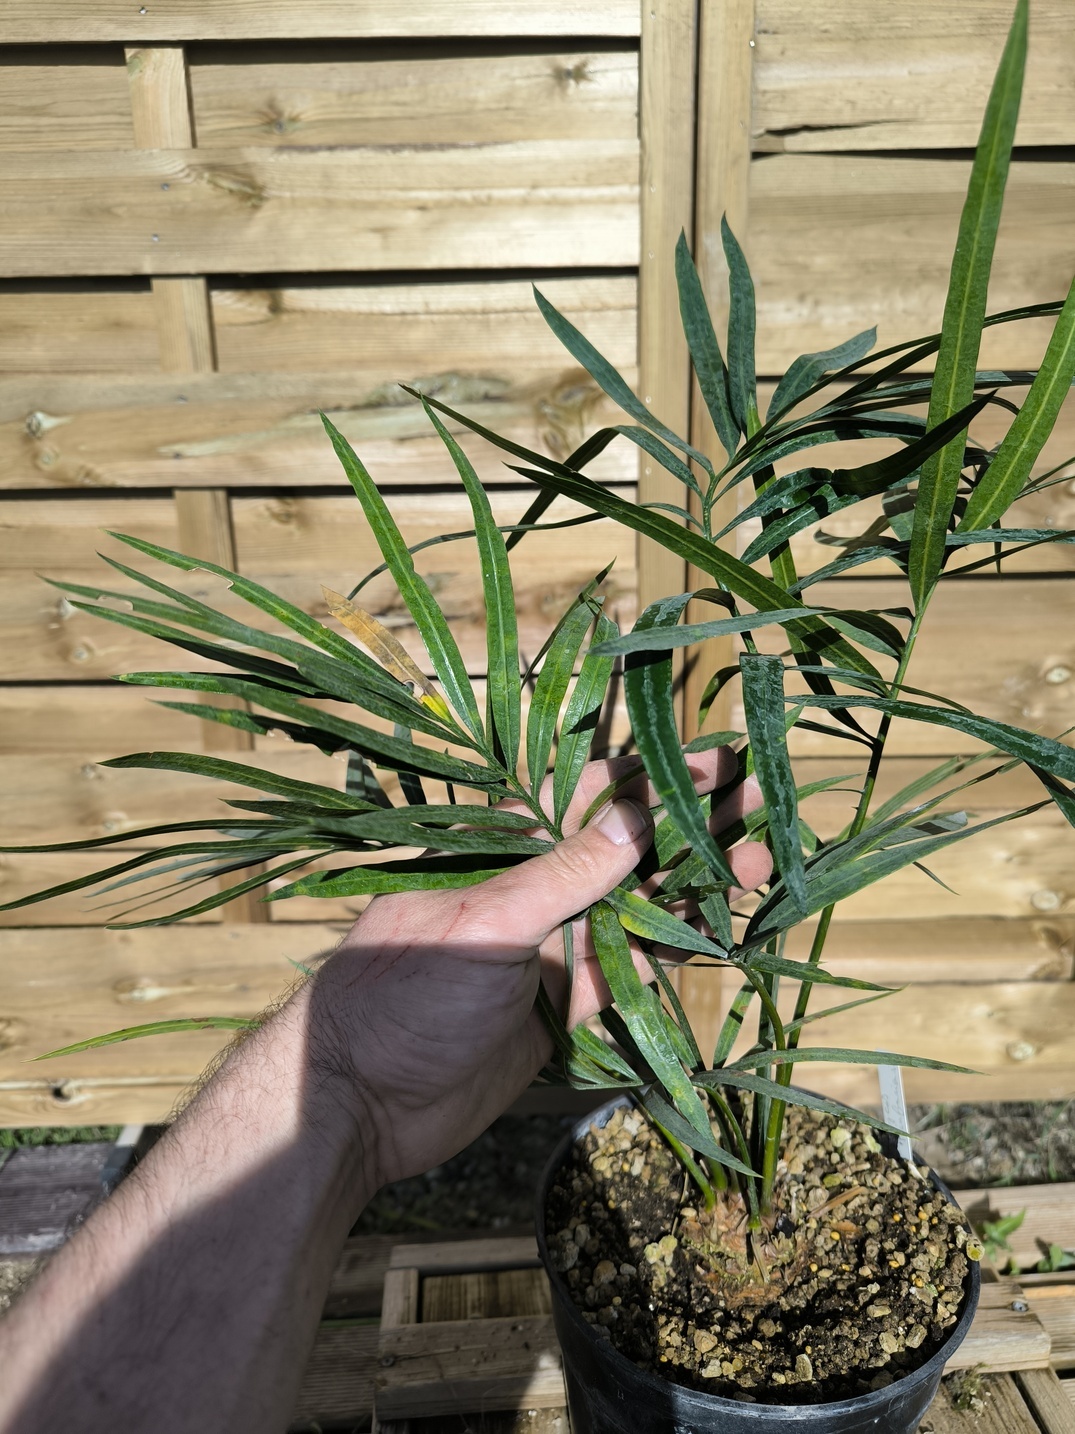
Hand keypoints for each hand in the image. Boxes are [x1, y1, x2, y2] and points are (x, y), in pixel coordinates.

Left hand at [312, 749, 771, 1186]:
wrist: (361, 1103)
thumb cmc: (403, 992)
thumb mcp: (488, 924)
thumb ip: (565, 876)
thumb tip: (640, 816)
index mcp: (506, 847)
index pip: (594, 794)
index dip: (659, 777)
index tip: (723, 762)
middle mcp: (536, 887)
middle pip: (629, 849)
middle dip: (695, 830)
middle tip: (764, 814)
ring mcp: (553, 945)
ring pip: (640, 908)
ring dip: (696, 889)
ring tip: (759, 870)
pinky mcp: (565, 1003)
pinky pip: (631, 969)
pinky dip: (673, 951)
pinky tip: (720, 931)